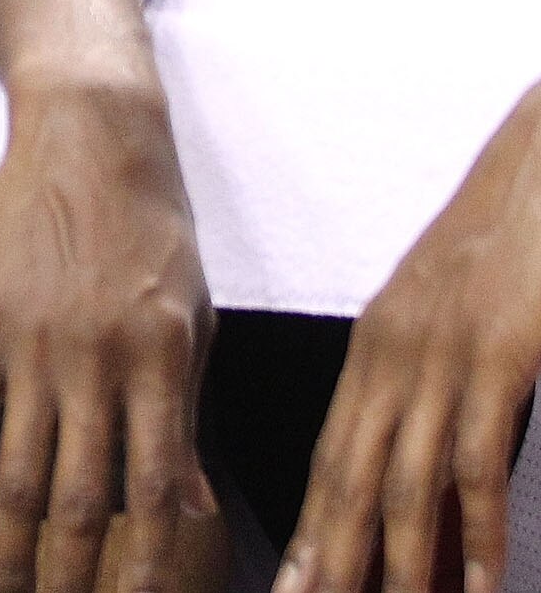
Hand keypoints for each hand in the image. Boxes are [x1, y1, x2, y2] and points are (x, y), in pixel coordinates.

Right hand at [0, 78, 215, 592]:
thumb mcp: (191, 317)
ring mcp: (32, 344)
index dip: (142, 564)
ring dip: (12, 549)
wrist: (90, 133)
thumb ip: (182, 409)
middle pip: (80, 498)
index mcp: (162, 365)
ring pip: (16, 472)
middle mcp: (97, 363)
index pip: (154, 493)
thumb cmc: (152, 226)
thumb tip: (188, 504)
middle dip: (70, 574)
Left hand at [276, 81, 540, 592]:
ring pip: (403, 480)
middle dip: (332, 555)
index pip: (329, 453)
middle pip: (348, 476)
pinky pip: (477, 459)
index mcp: (376, 347)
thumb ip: (436, 387)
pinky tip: (478, 583)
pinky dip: (476, 530)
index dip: (310, 525)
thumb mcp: (456, 319)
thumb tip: (432, 471)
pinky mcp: (497, 354)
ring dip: (400, 563)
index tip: (293, 584)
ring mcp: (442, 356)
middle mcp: (392, 355)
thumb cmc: (511, 246)